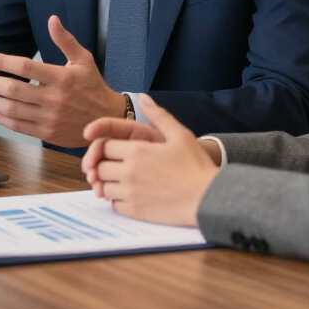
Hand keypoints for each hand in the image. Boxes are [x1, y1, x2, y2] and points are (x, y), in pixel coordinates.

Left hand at [0, 15, 124, 145]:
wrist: (106, 119)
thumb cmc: (93, 86)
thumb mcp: (83, 59)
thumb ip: (65, 40)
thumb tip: (52, 19)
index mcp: (61, 77)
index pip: (25, 67)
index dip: (2, 61)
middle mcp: (54, 98)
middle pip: (13, 90)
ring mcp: (49, 118)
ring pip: (12, 110)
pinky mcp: (47, 133)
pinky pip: (18, 126)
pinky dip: (2, 118)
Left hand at [83, 95, 218, 226]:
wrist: (208, 199)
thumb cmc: (196, 165)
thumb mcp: (180, 134)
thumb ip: (158, 115)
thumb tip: (142, 97)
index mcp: (136, 151)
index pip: (104, 146)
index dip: (108, 147)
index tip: (118, 150)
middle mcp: (128, 172)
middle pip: (100, 167)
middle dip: (106, 165)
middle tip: (120, 165)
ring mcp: (130, 193)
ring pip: (103, 187)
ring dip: (109, 183)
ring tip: (125, 180)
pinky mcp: (135, 212)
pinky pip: (113, 205)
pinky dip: (117, 200)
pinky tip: (131, 195)